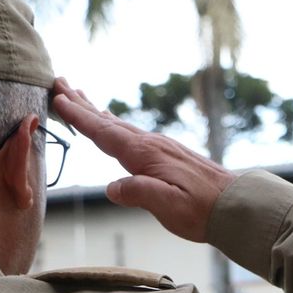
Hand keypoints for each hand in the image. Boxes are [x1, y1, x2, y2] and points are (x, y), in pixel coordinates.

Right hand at [51, 77, 235, 242]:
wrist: (235, 205)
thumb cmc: (201, 210)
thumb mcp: (168, 206)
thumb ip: (140, 194)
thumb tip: (111, 187)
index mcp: (145, 155)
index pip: (104, 132)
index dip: (79, 116)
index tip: (57, 97)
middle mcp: (151, 144)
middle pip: (108, 121)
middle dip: (82, 103)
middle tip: (59, 82)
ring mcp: (161, 147)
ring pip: (120, 125)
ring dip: (97, 111)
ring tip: (79, 97)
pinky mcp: (168, 154)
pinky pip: (132, 134)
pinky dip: (115, 124)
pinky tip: (114, 125)